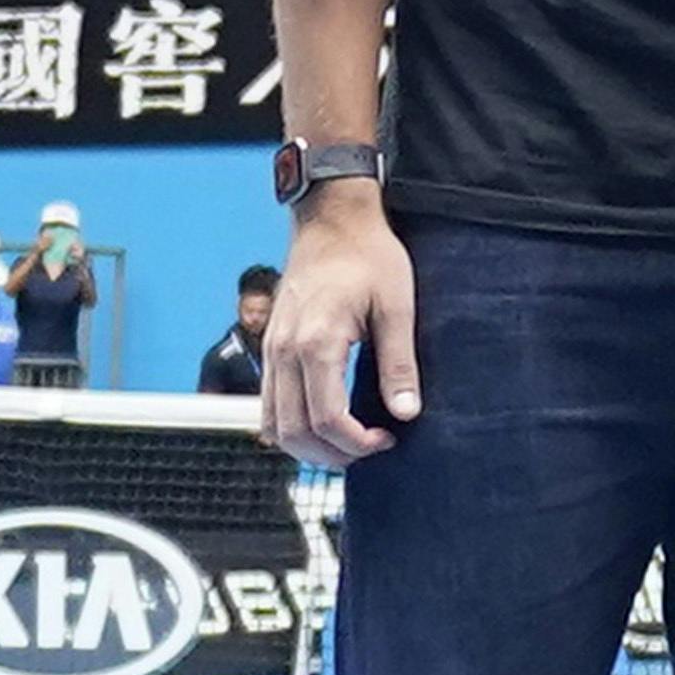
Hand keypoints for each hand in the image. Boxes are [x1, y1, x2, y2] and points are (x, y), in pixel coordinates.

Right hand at [263, 194, 417, 466]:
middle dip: (332, 454)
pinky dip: (291, 427)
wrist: (332, 220)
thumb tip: (406, 412)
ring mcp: (271, 350)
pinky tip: (324, 426)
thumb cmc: (369, 256)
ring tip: (349, 444)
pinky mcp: (270, 347)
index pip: (326, 418)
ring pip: (273, 424)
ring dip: (308, 447)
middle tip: (371, 449)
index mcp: (316, 343)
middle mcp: (283, 351)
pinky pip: (268, 404)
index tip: (387, 440)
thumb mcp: (397, 306)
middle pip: (294, 431)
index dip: (357, 443)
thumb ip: (399, 363)